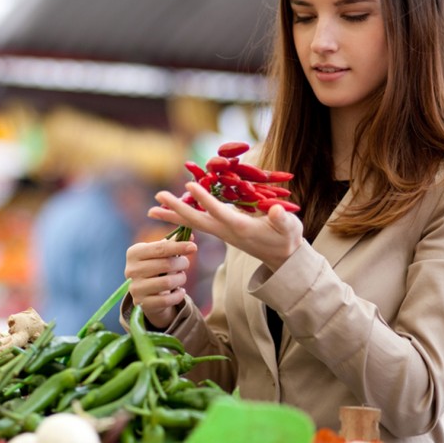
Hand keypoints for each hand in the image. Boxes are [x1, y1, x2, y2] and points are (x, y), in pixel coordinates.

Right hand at [125, 238, 195, 328]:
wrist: (145, 292)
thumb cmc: (155, 266)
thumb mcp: (161, 253)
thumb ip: (174, 243)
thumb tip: (191, 235)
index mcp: (134, 253)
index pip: (160, 248)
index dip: (179, 246)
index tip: (194, 247)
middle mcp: (131, 270)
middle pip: (165, 264)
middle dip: (181, 263)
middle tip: (185, 263)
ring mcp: (135, 288)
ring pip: (168, 282)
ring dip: (181, 279)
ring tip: (181, 277)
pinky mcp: (142, 303)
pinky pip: (167, 300)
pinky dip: (178, 295)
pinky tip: (180, 291)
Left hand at [149, 181, 303, 271]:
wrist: (283, 257)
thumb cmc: (287, 238)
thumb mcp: (290, 228)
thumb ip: (282, 220)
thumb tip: (276, 211)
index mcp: (241, 228)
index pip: (219, 212)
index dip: (204, 199)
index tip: (189, 185)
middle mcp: (226, 231)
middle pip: (197, 220)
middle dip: (177, 208)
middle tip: (157, 196)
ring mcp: (222, 232)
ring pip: (194, 222)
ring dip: (173, 214)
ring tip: (153, 207)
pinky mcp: (222, 230)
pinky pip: (199, 222)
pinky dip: (184, 216)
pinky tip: (171, 211)